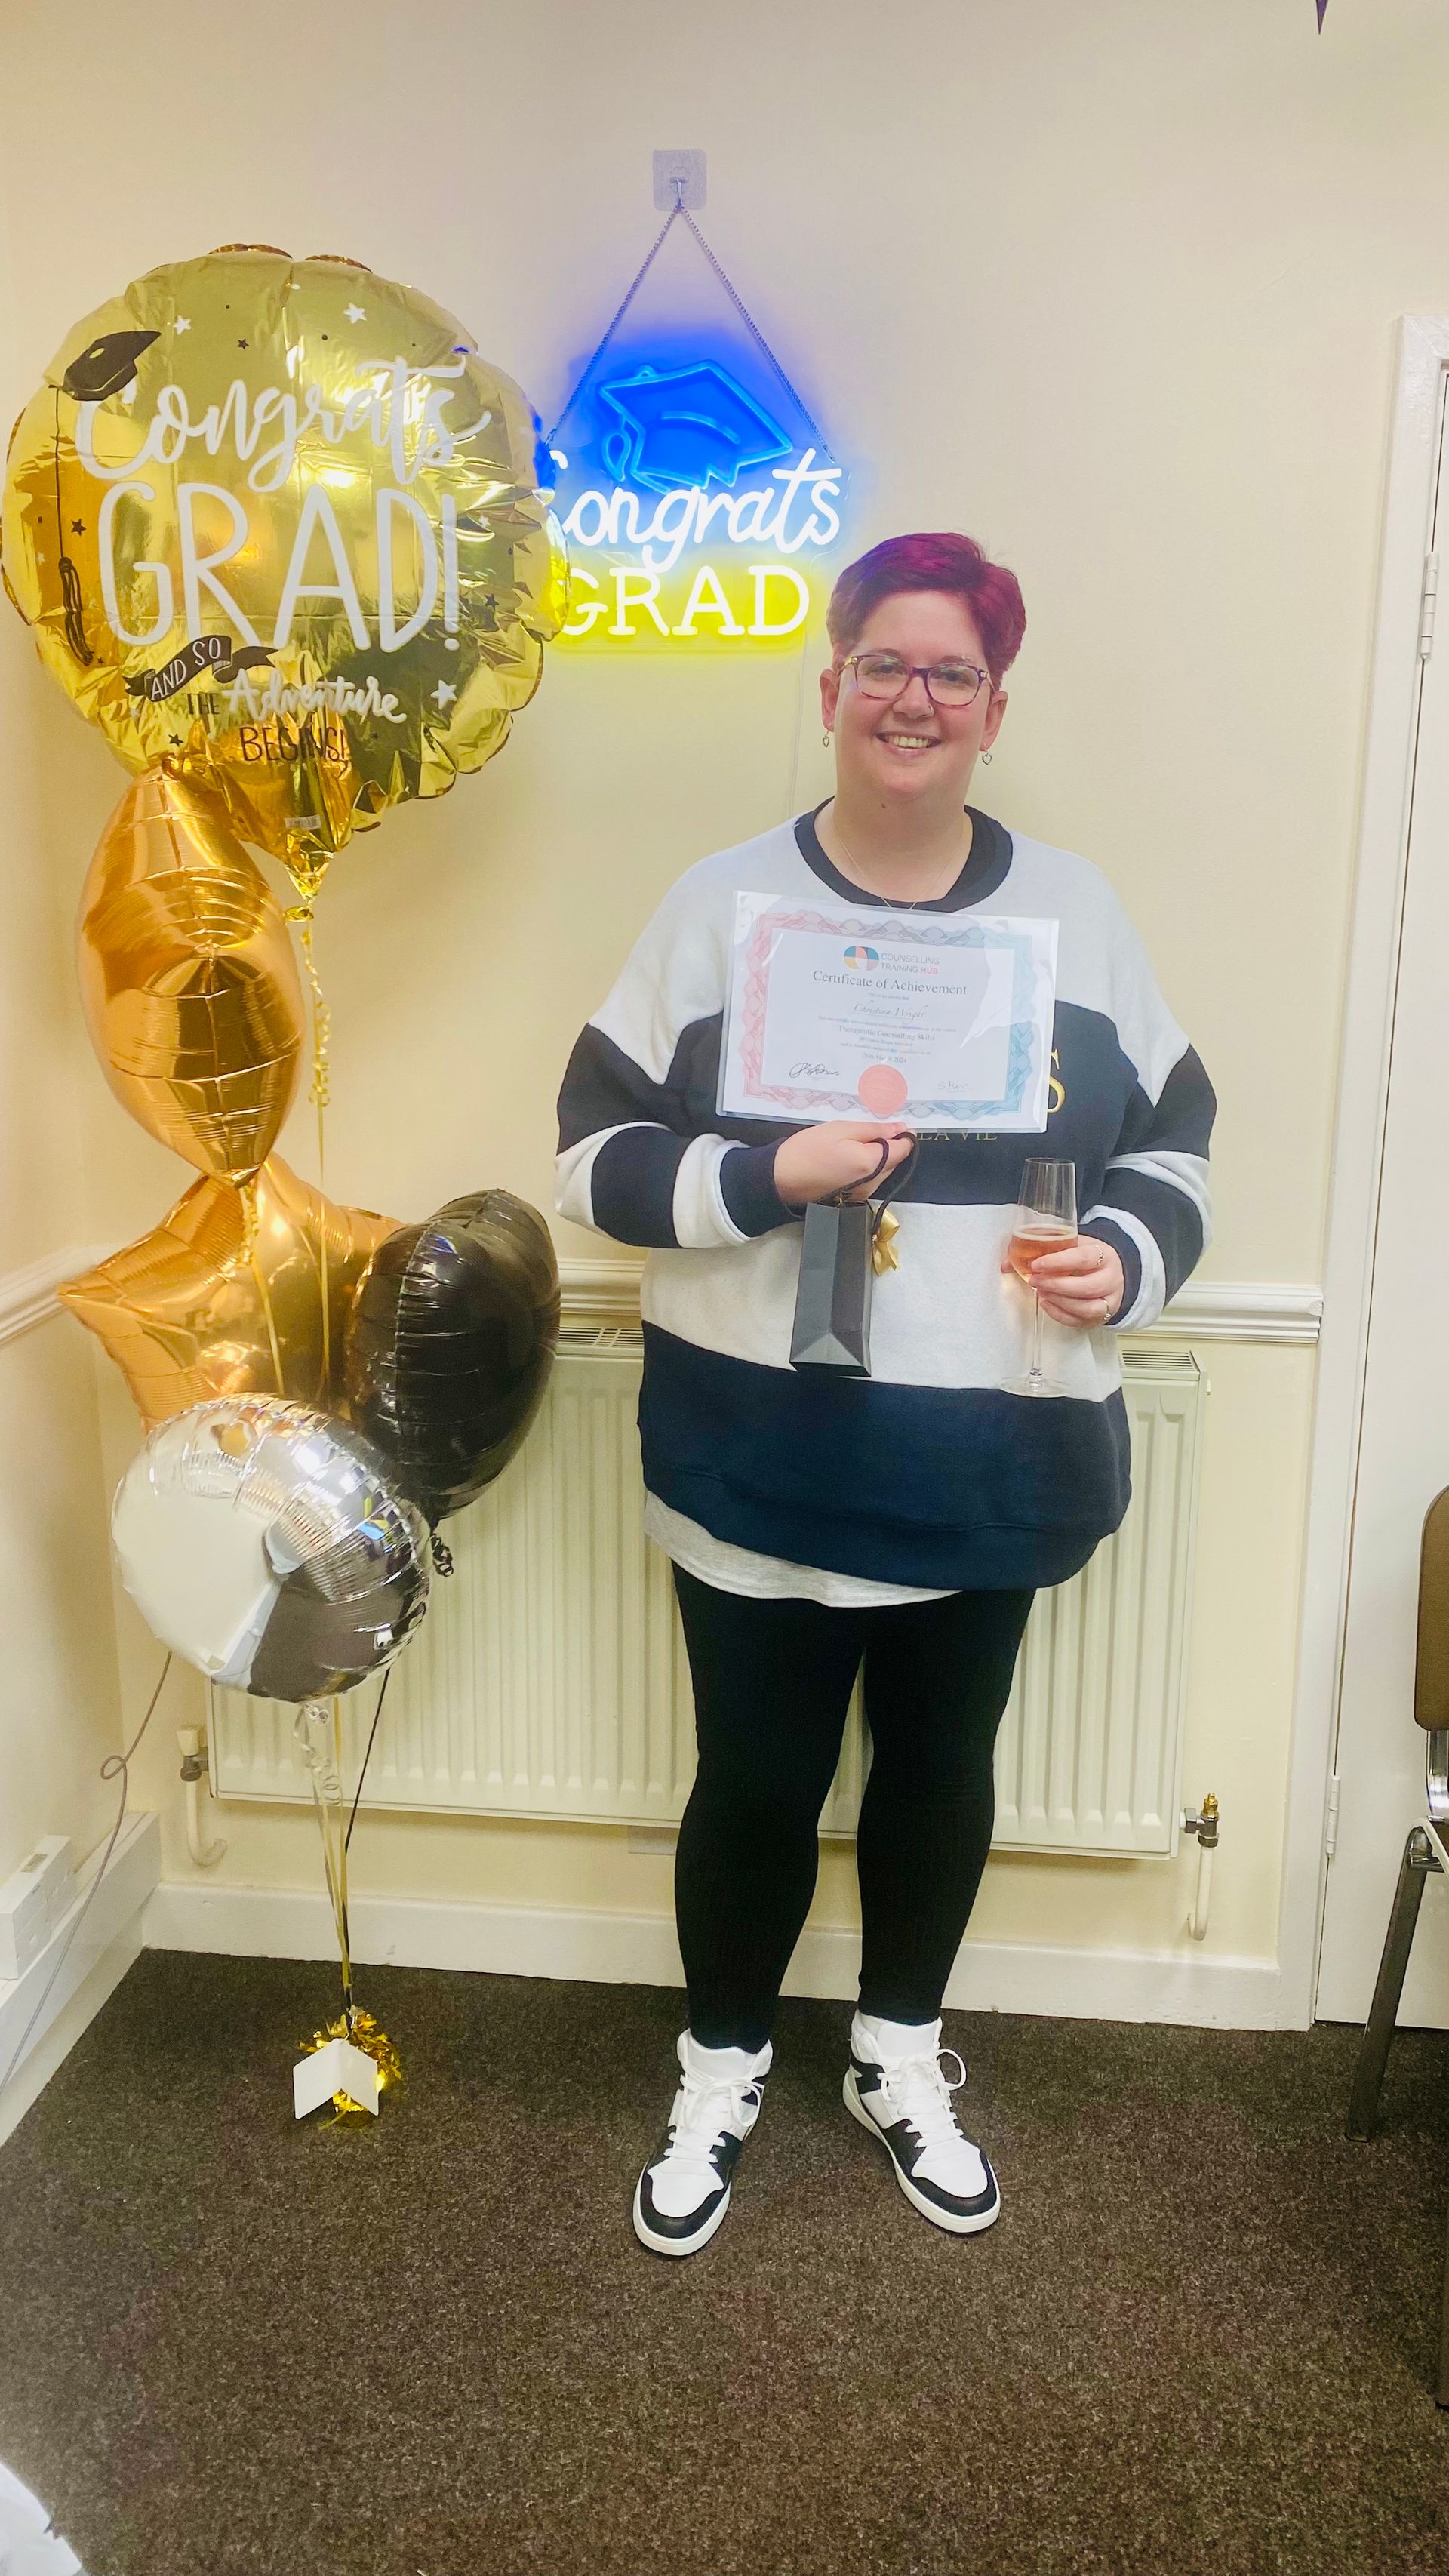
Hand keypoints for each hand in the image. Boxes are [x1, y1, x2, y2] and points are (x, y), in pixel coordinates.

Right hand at [773, 1121, 914, 1208]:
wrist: (781, 1178)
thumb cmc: (808, 1149)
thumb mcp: (841, 1129)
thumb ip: (874, 1130)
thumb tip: (900, 1129)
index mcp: (871, 1163)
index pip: (903, 1149)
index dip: (902, 1134)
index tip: (891, 1123)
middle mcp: (873, 1183)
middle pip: (895, 1160)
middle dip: (888, 1144)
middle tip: (863, 1131)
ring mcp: (864, 1193)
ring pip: (884, 1170)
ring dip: (877, 1155)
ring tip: (851, 1143)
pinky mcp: (854, 1197)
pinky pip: (871, 1178)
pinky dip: (867, 1166)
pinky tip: (847, 1157)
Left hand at [1001, 1234, 1125, 1327]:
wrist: (1108, 1270)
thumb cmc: (1087, 1257)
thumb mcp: (1071, 1245)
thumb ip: (1042, 1249)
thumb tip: (1008, 1263)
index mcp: (1105, 1256)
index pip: (1084, 1258)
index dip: (1059, 1262)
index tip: (1037, 1264)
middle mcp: (1111, 1279)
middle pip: (1087, 1287)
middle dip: (1056, 1285)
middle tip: (1035, 1281)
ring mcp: (1108, 1300)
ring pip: (1086, 1307)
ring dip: (1058, 1301)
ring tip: (1041, 1292)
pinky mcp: (1101, 1316)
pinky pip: (1080, 1321)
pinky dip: (1060, 1314)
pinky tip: (1047, 1303)